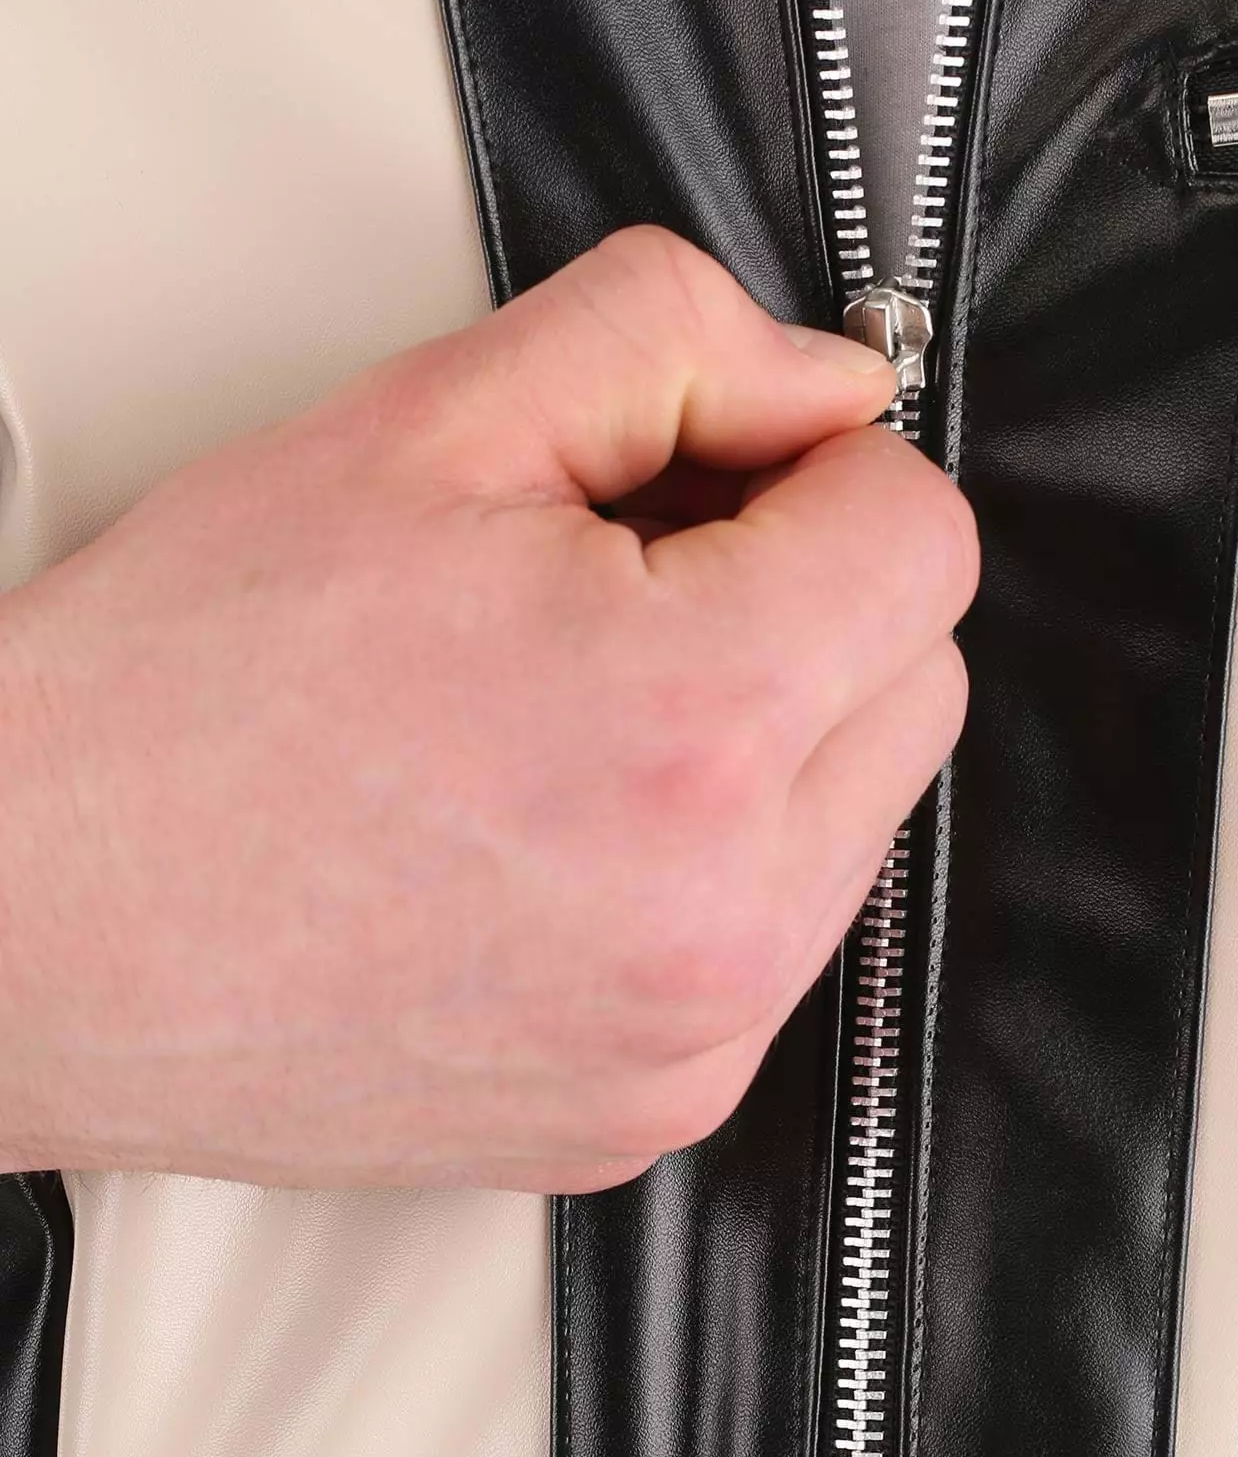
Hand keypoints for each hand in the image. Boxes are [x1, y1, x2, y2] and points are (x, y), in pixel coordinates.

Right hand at [0, 228, 976, 1189]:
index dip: (819, 467)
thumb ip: (672, 341)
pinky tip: (545, 819)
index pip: (928, 540)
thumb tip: (822, 384)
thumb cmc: (171, 695)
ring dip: (767, 730)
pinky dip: (702, 863)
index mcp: (690, 720)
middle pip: (917, 679)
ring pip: (856, 815)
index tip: (721, 469)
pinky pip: (769, 943)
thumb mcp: (424, 420)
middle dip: (808, 593)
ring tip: (562, 702)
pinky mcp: (641, 1116)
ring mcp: (686, 1042)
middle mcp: (721, 917)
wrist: (18, 920)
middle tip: (624, 571)